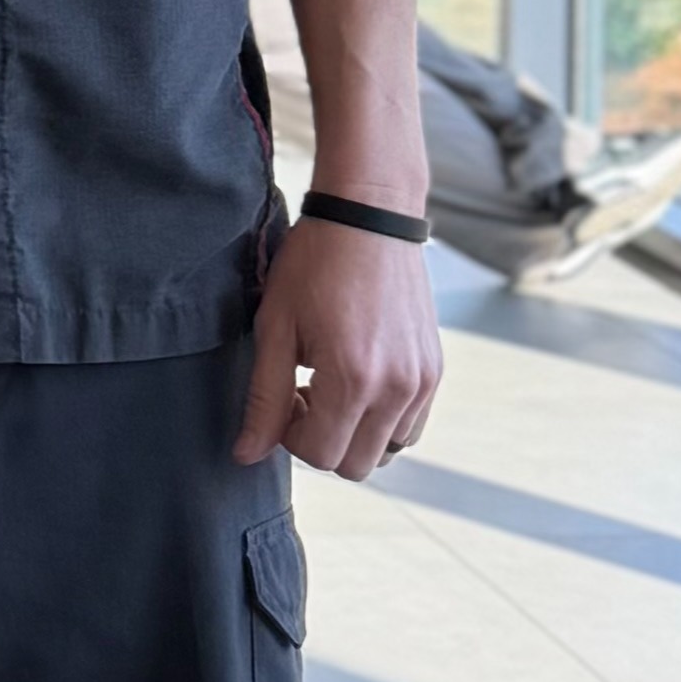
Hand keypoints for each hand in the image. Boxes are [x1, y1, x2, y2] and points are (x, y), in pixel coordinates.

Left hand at [235, 217, 443, 477]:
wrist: (371, 216)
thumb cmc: (315, 264)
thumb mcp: (276, 328)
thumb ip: (264, 399)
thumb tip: (246, 455)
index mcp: (353, 380)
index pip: (320, 455)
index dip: (291, 438)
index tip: (284, 399)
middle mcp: (397, 388)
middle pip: (356, 465)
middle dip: (323, 441)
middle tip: (304, 394)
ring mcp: (422, 381)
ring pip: (388, 450)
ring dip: (356, 434)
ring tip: (333, 386)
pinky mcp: (434, 369)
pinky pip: (411, 425)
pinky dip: (384, 420)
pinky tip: (360, 380)